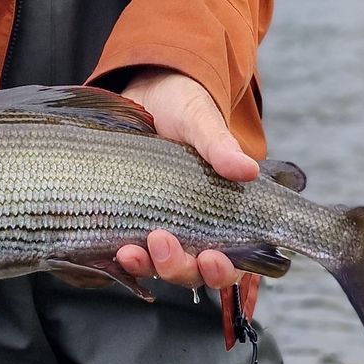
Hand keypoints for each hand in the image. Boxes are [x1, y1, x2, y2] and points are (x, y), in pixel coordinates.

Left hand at [113, 70, 259, 297]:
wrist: (143, 91)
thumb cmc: (183, 106)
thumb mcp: (201, 120)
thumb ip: (220, 146)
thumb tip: (248, 170)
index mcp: (223, 212)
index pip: (233, 261)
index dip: (223, 270)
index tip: (211, 258)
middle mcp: (194, 228)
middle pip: (192, 272)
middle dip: (178, 267)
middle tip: (161, 241)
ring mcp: (160, 228)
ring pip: (159, 268)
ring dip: (148, 265)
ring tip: (130, 251)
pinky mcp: (127, 222)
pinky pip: (129, 254)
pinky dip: (123, 260)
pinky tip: (115, 251)